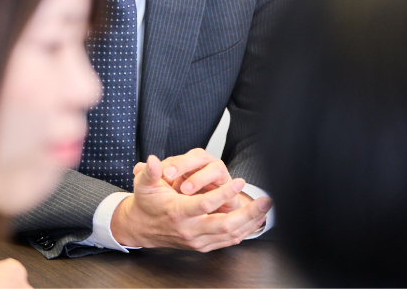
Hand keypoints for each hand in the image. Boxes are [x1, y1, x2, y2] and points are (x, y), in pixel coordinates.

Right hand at [111, 154, 270, 250]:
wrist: (141, 227)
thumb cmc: (146, 203)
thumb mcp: (144, 185)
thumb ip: (150, 172)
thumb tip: (152, 160)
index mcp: (177, 213)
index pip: (204, 205)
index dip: (223, 194)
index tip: (239, 181)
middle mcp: (189, 230)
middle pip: (224, 226)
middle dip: (248, 214)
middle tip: (265, 201)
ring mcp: (197, 240)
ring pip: (229, 236)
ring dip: (250, 223)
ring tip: (265, 209)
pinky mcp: (202, 245)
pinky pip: (227, 241)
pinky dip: (243, 232)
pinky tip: (254, 222)